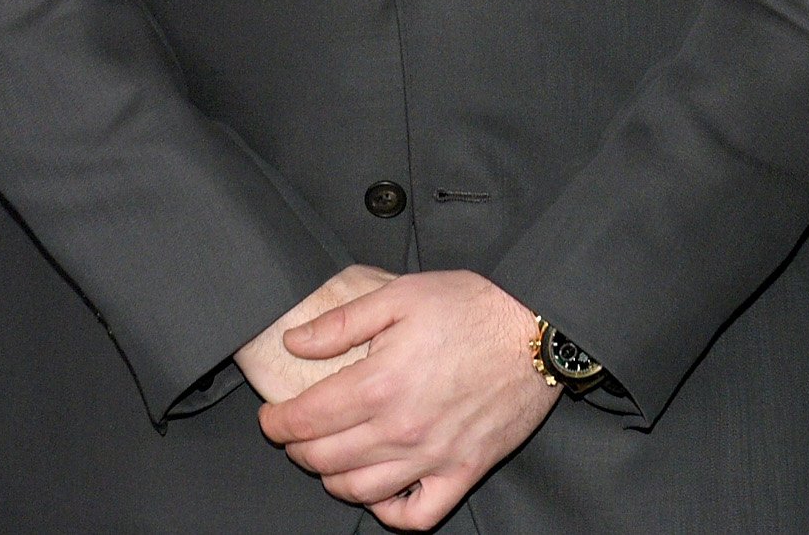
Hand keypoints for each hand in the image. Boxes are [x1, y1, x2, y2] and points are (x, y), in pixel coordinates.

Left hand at [256, 270, 561, 529]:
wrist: (537, 330)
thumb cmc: (471, 306)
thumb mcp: (399, 295)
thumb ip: (341, 323)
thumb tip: (294, 342)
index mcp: (379, 383)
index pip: (307, 419)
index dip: (278, 422)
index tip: (271, 417)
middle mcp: (401, 429)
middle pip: (326, 458)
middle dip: (297, 449)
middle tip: (294, 434)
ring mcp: (434, 457)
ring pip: (361, 491)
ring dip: (332, 479)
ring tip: (329, 459)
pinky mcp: (464, 472)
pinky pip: (418, 515)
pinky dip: (390, 513)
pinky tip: (380, 492)